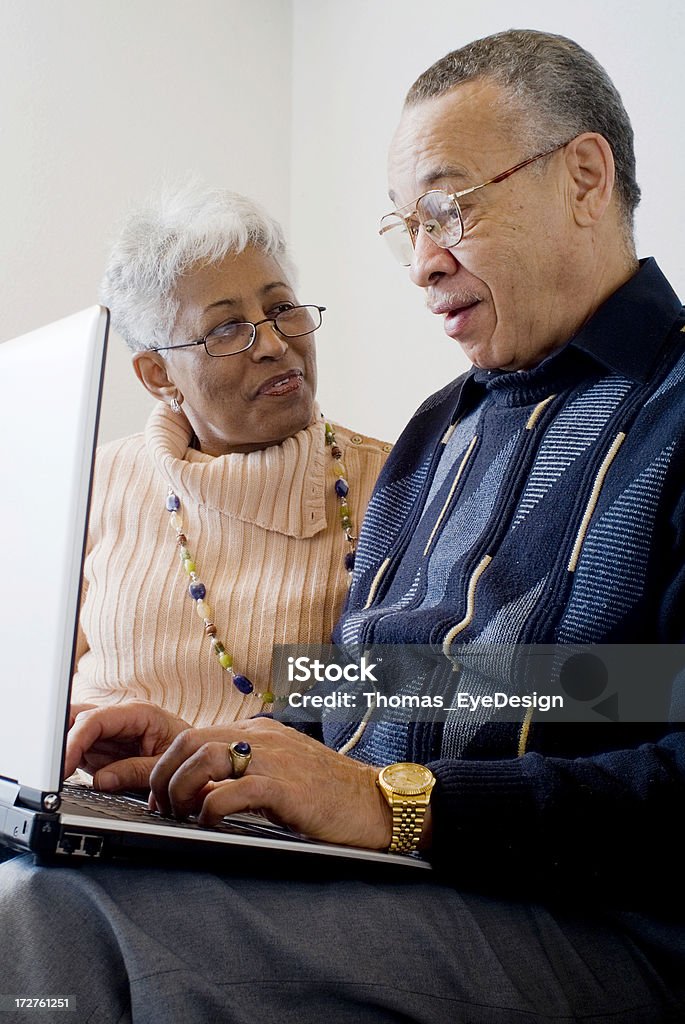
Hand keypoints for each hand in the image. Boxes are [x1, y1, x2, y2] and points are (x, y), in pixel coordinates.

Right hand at [65, 701, 191, 790]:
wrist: (197, 757)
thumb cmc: (188, 754)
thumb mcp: (167, 765)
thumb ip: (136, 771)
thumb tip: (102, 781)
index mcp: (138, 713)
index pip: (95, 720)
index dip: (74, 740)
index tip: (61, 764)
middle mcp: (119, 719)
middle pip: (78, 718)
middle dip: (61, 739)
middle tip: (52, 768)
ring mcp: (109, 733)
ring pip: (74, 732)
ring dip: (63, 750)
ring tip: (55, 773)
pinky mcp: (104, 748)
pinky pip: (79, 750)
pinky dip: (69, 761)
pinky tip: (63, 775)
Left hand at [149, 717, 393, 849]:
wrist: (377, 802)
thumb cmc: (328, 794)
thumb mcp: (279, 774)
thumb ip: (241, 774)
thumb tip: (198, 794)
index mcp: (257, 731)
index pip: (193, 734)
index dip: (164, 764)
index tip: (154, 793)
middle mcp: (261, 737)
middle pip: (189, 740)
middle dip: (163, 775)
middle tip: (161, 807)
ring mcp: (275, 758)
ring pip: (205, 758)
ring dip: (181, 789)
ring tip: (180, 816)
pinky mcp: (287, 786)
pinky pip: (236, 790)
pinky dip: (212, 807)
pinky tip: (209, 824)